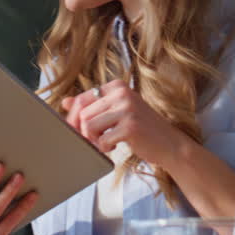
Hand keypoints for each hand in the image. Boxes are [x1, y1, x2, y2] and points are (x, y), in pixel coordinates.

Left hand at [61, 80, 180, 167]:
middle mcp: (122, 93)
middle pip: (82, 114)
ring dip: (93, 140)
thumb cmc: (142, 129)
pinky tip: (114, 147)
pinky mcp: (130, 126)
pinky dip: (104, 148)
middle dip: (83, 132)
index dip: (73, 118)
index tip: (77, 132)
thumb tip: (64, 102)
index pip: (81, 99)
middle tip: (95, 141)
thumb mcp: (117, 111)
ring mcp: (127, 108)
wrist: (170, 144)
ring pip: (88, 126)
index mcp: (116, 86)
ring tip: (106, 143)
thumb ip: (93, 106)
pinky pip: (102, 140)